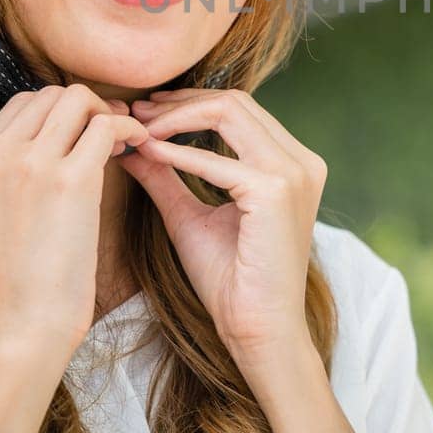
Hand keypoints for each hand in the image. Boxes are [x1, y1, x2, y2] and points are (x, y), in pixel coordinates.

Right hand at [0, 84, 149, 354]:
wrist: (29, 316)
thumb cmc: (25, 269)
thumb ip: (12, 165)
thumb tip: (63, 126)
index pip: (21, 103)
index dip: (59, 111)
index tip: (83, 130)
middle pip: (50, 95)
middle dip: (86, 106)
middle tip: (110, 131)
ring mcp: (29, 164)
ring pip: (78, 101)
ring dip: (107, 113)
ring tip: (123, 140)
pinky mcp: (68, 179)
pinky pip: (106, 126)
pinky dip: (128, 129)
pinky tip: (137, 146)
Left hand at [121, 87, 327, 359]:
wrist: (257, 330)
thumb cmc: (231, 281)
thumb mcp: (190, 216)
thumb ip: (166, 177)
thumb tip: (130, 145)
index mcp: (292, 163)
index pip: (238, 109)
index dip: (189, 103)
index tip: (146, 111)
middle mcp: (301, 162)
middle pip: (235, 102)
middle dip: (180, 103)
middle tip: (136, 111)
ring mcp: (293, 174)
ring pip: (230, 113)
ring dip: (177, 118)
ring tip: (140, 128)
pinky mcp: (275, 191)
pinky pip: (217, 160)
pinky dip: (179, 153)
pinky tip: (149, 154)